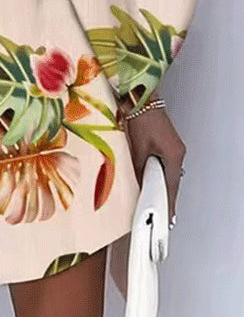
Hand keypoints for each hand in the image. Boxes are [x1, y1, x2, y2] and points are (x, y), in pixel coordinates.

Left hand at [124, 102, 186, 224]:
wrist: (141, 99)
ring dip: (163, 183)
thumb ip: (141, 169)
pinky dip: (161, 172)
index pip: (172, 186)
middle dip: (167, 195)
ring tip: (156, 199)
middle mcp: (178, 152)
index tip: (168, 216)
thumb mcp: (138, 149)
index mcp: (173, 156)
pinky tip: (153, 178)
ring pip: (170, 171)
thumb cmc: (140, 120)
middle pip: (173, 180)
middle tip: (162, 212)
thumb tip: (142, 184)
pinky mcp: (169, 142)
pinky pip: (167, 163)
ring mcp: (175, 147)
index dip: (169, 203)